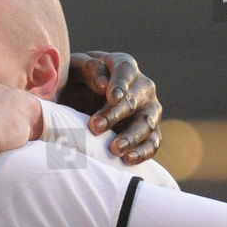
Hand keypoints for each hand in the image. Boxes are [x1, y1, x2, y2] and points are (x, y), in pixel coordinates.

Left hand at [60, 51, 161, 165]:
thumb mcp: (74, 69)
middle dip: (116, 115)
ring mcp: (148, 110)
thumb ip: (87, 68)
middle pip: (135, 100)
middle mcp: (142, 87)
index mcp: (123, 66)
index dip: (120, 84)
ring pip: (147, 123)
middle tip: (95, 127)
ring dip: (132, 137)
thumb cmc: (75, 80)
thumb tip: (103, 83)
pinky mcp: (149, 132)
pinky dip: (143, 152)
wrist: (77, 102)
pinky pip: (152, 143)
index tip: (112, 97)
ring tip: (115, 149)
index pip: (126, 71)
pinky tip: (128, 159)